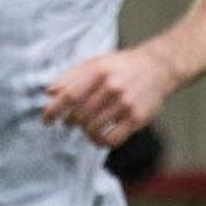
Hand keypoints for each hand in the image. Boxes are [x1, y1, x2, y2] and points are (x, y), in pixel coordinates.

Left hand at [42, 46, 179, 148]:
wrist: (158, 67)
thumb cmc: (121, 66)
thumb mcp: (95, 63)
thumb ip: (71, 77)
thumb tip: (49, 93)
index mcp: (98, 71)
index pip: (69, 96)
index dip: (53, 110)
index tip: (47, 120)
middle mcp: (111, 87)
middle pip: (79, 115)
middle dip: (70, 122)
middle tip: (71, 121)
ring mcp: (125, 104)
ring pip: (93, 129)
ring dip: (85, 133)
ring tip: (87, 128)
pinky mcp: (137, 118)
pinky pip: (112, 140)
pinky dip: (100, 142)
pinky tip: (100, 137)